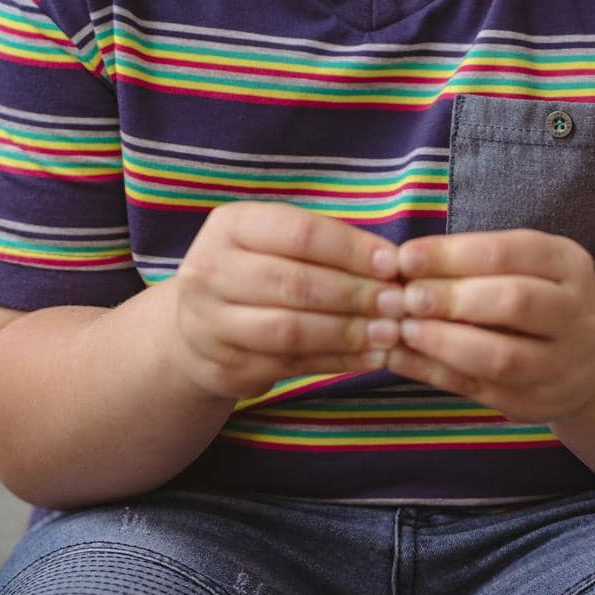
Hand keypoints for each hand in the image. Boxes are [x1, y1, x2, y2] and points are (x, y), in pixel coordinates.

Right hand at [171, 201, 404, 401]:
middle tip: (398, 303)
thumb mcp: (275, 241)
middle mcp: (209, 271)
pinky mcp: (222, 368)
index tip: (393, 263)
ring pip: (290, 330)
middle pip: (295, 283)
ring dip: (348, 333)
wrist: (195, 327)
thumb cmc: (255, 272)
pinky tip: (369, 358)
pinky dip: (335, 362)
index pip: (300, 233)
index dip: (351, 249)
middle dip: (355, 294)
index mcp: (230, 226)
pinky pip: (288, 366)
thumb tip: (391, 263)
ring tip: (390, 333)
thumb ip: (325, 246)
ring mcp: (209, 324)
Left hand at [383, 229, 594, 426]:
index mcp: (568, 265)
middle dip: (452, 298)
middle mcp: (576, 314)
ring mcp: (563, 364)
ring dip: (445, 343)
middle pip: (515, 302)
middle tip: (406, 297)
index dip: (452, 255)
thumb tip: (404, 262)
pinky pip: (484, 391)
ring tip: (405, 329)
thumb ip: (473, 261)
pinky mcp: (539, 403)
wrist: (590, 357)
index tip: (405, 258)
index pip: (508, 253)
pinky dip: (436, 374)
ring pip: (504, 357)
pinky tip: (402, 359)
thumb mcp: (524, 264)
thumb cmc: (537, 295)